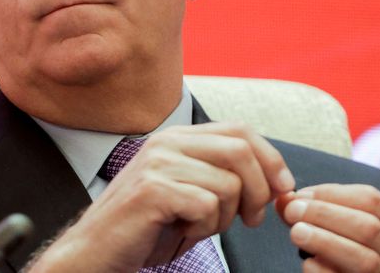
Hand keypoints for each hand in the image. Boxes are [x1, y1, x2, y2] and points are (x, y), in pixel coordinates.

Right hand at [29, 123, 295, 272]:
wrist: (97, 250)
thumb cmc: (145, 227)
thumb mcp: (189, 192)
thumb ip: (223, 177)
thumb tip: (276, 183)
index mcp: (177, 137)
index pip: (240, 129)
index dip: (270, 158)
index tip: (282, 189)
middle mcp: (167, 142)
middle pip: (241, 149)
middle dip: (259, 190)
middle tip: (250, 219)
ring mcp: (158, 163)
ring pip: (228, 184)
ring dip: (225, 217)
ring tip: (198, 227)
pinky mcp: (153, 189)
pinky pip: (207, 206)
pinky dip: (204, 228)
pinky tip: (181, 231)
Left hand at [276, 184, 379, 272]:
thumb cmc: (344, 257)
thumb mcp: (338, 230)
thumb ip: (314, 212)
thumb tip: (284, 199)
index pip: (372, 199)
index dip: (332, 193)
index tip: (300, 195)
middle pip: (369, 226)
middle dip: (325, 214)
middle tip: (292, 211)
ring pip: (365, 258)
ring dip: (325, 241)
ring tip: (296, 232)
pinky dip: (325, 271)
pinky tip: (308, 262)